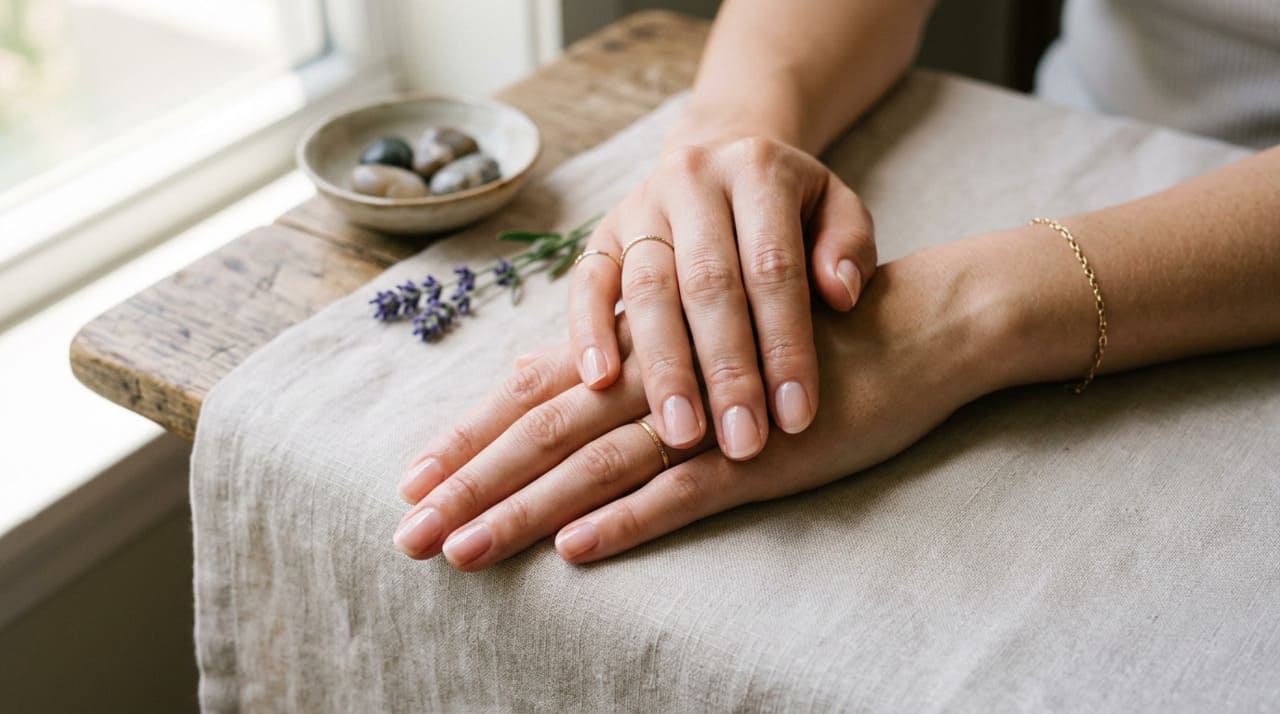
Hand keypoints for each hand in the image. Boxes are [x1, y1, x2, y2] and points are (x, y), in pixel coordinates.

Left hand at [394, 239, 1015, 569]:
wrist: (906, 327)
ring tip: (461, 551)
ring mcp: (707, 420)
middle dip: (470, 485)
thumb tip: (542, 377)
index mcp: (641, 357)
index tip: (409, 482)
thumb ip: (628, 365)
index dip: (469, 439)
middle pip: (544, 434)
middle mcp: (659, 383)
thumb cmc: (796, 341)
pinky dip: (627, 520)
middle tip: (406, 536)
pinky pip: (683, 493)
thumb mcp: (700, 346)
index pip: (535, 398)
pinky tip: (575, 551)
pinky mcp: (760, 457)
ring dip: (524, 512)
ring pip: (595, 467)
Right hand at [568, 135, 876, 459]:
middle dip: (726, 372)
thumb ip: (849, 246)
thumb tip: (841, 295)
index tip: (797, 416)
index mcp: (758, 169)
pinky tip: (600, 385)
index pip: (773, 267)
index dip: (786, 345)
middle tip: (742, 442)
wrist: (722, 158)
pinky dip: (588, 332)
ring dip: (663, 369)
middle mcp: (693, 179)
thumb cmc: (791, 209)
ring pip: (647, 290)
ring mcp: (640, 206)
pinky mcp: (602, 233)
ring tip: (681, 435)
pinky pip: (587, 282)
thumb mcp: (837, 209)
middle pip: (708, 284)